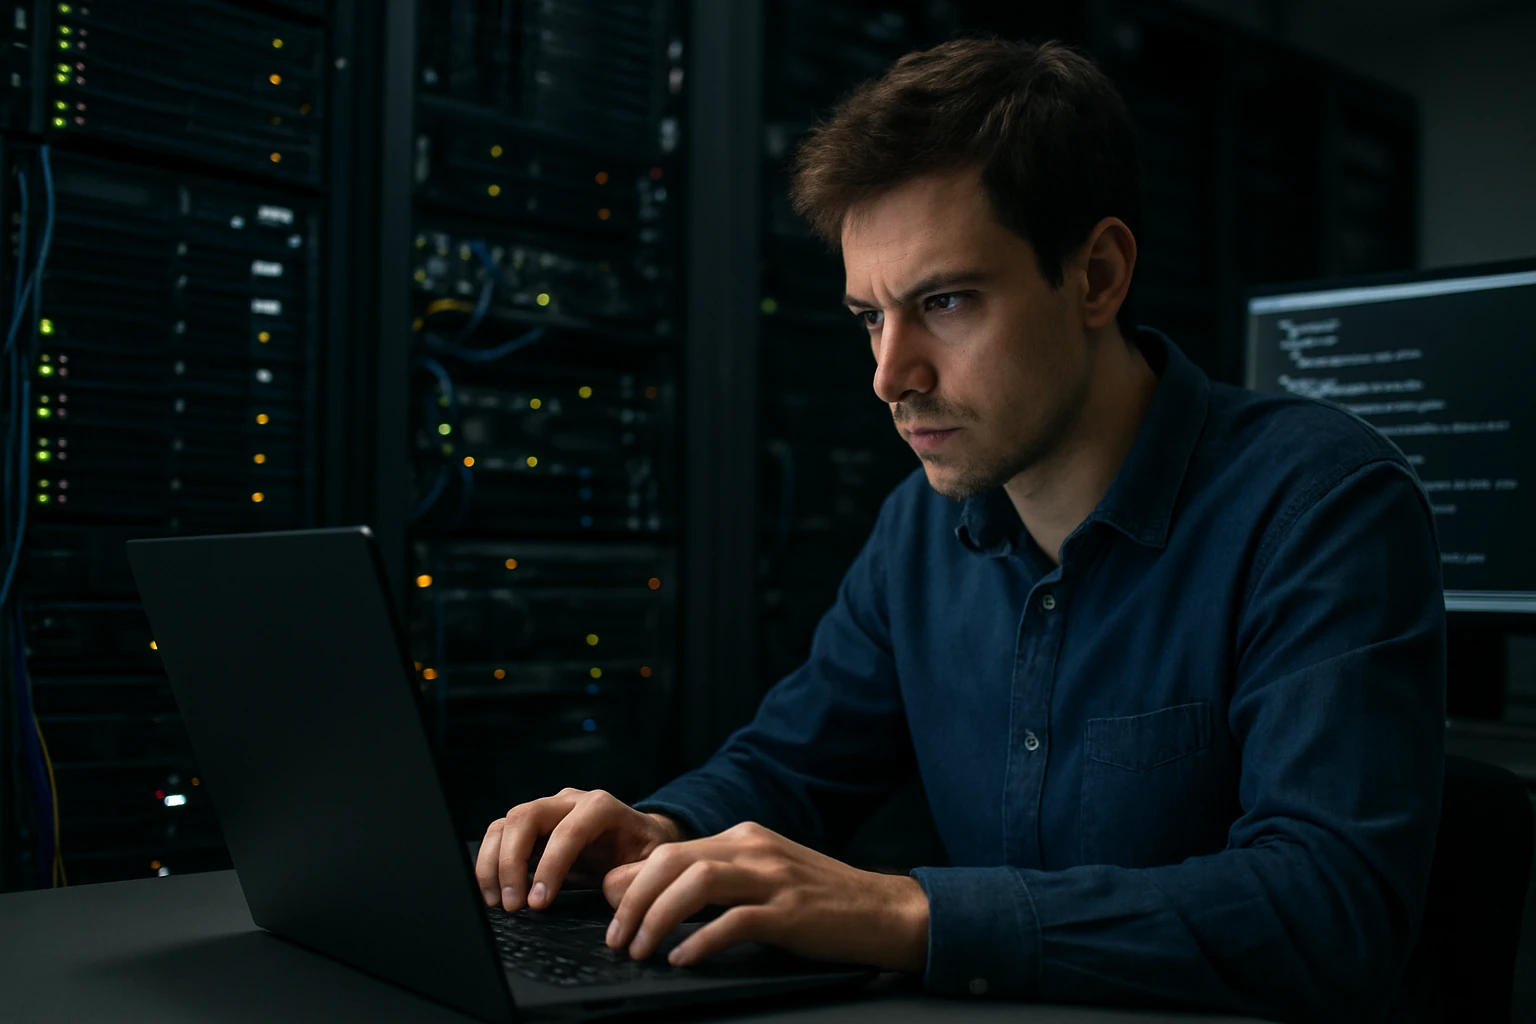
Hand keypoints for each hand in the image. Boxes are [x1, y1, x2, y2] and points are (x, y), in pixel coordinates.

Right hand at [475, 788, 685, 912]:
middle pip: (526, 817)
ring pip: (506, 824)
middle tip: (512, 905)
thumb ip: (637, 875)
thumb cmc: (645, 853)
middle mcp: (569, 800)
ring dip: (493, 863)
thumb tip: (611, 887)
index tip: (538, 902)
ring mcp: (547, 809)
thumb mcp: (653, 865)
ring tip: (498, 903)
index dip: (550, 866)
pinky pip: (500, 835)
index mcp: (602, 807)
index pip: (568, 830)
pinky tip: (494, 893)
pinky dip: (490, 863)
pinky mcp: (531, 826)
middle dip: (512, 862)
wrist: (639, 839)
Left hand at [601, 821, 928, 972]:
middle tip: (616, 937)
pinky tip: (683, 959)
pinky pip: (734, 921)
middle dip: (632, 899)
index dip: (631, 879)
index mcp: (743, 837)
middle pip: (673, 860)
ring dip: (657, 918)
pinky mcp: (790, 913)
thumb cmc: (820, 900)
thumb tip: (654, 896)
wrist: (884, 911)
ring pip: (696, 884)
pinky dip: (701, 941)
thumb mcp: (763, 877)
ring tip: (640, 950)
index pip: (670, 848)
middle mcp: (754, 849)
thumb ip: (716, 880)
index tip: (612, 910)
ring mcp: (773, 878)